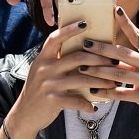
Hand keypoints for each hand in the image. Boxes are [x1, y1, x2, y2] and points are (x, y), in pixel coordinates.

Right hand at [6, 21, 120, 138]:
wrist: (24, 115)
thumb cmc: (39, 91)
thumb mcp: (42, 71)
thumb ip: (56, 61)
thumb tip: (80, 50)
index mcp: (43, 58)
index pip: (55, 38)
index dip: (70, 30)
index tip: (85, 23)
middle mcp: (45, 69)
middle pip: (77, 58)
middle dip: (99, 59)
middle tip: (114, 60)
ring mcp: (49, 84)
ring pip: (82, 79)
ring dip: (101, 81)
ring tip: (113, 83)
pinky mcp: (54, 100)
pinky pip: (77, 100)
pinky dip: (88, 104)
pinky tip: (94, 107)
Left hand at [78, 7, 138, 131]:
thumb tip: (116, 55)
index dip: (127, 24)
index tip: (115, 11)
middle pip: (125, 54)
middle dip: (103, 48)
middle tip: (86, 43)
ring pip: (120, 73)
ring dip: (99, 70)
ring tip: (83, 67)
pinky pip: (122, 93)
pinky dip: (106, 92)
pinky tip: (94, 90)